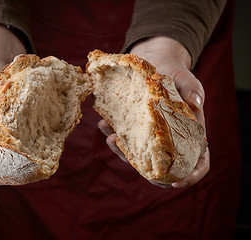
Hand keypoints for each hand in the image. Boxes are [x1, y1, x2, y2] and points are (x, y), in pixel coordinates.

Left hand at [98, 36, 208, 187]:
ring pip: (138, 156)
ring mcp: (149, 137)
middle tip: (128, 156)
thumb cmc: (175, 74)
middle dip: (143, 168)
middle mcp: (169, 140)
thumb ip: (192, 90)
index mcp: (190, 134)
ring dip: (121, 151)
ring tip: (110, 136)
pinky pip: (123, 139)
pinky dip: (113, 134)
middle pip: (162, 166)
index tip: (176, 183)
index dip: (191, 176)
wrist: (154, 63)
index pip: (198, 162)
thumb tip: (196, 105)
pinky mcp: (133, 128)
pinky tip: (104, 124)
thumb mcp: (186, 79)